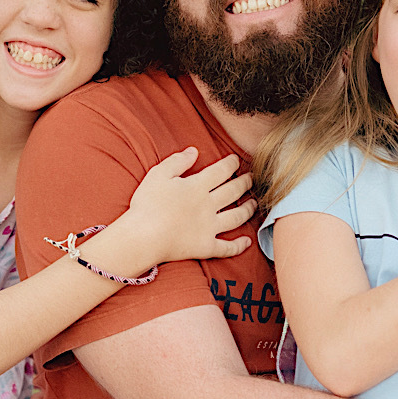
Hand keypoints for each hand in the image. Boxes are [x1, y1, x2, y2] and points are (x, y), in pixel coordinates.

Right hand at [123, 148, 254, 264]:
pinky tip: (247, 242)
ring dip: (248, 209)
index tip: (236, 160)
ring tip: (254, 203)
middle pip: (233, 192)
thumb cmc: (147, 204)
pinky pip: (227, 248)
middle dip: (245, 183)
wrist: (143, 237)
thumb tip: (194, 151)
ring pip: (236, 217)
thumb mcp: (158, 174)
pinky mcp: (205, 247)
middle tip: (252, 178)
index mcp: (197, 186)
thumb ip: (177, 161)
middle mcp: (208, 205)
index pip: (221, 171)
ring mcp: (210, 228)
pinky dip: (239, 246)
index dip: (231, 163)